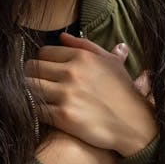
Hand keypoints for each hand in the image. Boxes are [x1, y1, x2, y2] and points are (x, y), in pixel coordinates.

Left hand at [25, 33, 155, 156]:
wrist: (135, 126)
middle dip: (32, 77)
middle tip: (37, 87)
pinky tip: (42, 114)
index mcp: (81, 57)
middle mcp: (71, 72)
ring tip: (37, 99)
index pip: (43, 52)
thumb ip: (86, 46)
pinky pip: (36, 109)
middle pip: (32, 68)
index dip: (42, 63)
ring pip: (29, 87)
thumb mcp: (111, 64)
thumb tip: (62, 37)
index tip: (45, 73)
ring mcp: (66, 94)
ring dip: (30, 93)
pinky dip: (34, 111)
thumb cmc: (124, 94)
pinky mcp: (63, 117)